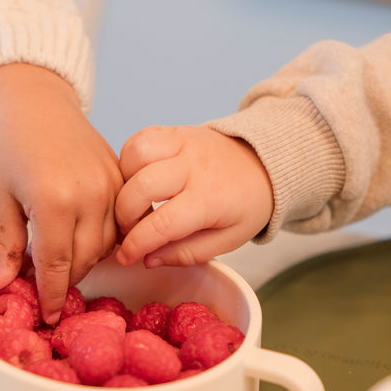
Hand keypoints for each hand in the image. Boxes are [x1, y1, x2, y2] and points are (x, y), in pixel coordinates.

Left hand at [0, 64, 122, 323]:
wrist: (36, 101)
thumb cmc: (12, 145)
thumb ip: (5, 245)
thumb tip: (1, 285)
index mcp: (53, 201)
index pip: (56, 265)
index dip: (51, 295)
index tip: (47, 315)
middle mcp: (89, 195)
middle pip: (83, 261)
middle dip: (64, 281)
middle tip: (47, 287)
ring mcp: (110, 187)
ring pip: (106, 248)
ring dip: (84, 262)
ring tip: (61, 262)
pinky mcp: (121, 180)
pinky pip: (119, 226)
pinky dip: (103, 241)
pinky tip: (82, 242)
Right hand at [115, 125, 272, 268]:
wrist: (265, 163)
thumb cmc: (245, 205)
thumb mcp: (226, 241)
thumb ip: (186, 254)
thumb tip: (148, 259)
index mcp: (210, 199)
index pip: (162, 224)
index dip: (136, 244)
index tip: (125, 257)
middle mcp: (194, 166)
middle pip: (141, 187)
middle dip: (124, 216)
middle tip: (130, 230)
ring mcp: (183, 142)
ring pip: (134, 156)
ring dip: (124, 184)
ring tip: (135, 203)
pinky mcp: (174, 131)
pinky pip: (138, 140)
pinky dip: (128, 162)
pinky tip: (138, 180)